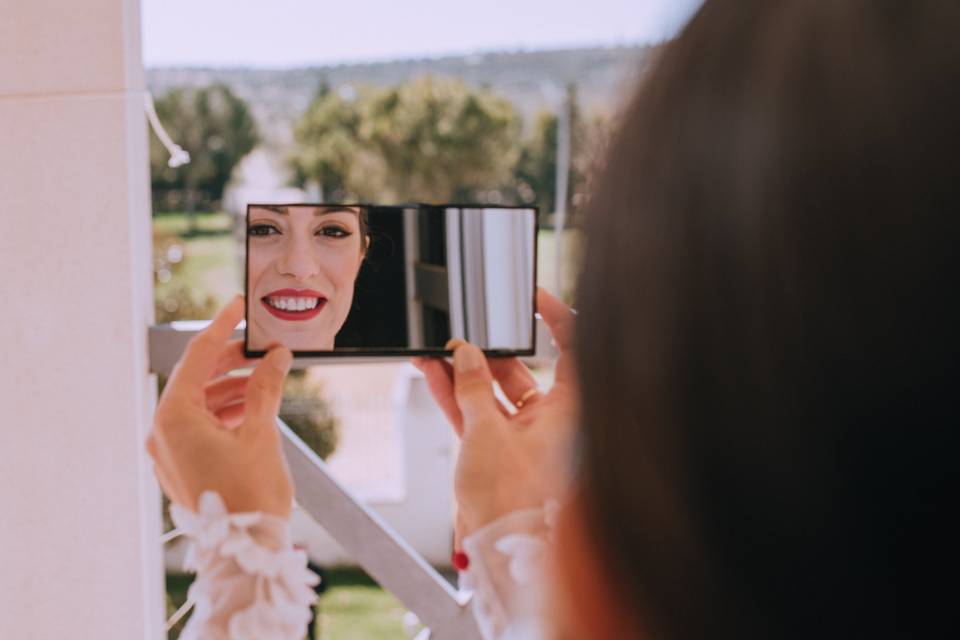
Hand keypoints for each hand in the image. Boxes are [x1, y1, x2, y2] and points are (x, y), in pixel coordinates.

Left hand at [146, 296, 294, 517]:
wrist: (244, 549)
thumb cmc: (250, 493)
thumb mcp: (261, 432)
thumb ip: (265, 387)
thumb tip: (275, 357)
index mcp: (174, 417)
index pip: (197, 357)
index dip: (221, 328)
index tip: (238, 306)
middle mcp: (162, 432)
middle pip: (195, 380)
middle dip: (229, 361)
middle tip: (260, 346)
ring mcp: (167, 452)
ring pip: (198, 404)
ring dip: (231, 388)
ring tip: (264, 377)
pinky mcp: (180, 467)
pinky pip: (199, 427)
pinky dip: (224, 412)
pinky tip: (252, 407)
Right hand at [412, 288, 577, 535]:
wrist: (501, 552)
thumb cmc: (512, 502)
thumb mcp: (484, 433)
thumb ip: (470, 389)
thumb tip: (464, 355)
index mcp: (569, 412)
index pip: (572, 352)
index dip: (557, 320)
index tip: (535, 298)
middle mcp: (551, 422)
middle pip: (521, 372)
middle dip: (487, 352)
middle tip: (463, 333)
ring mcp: (522, 437)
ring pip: (492, 393)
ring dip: (463, 372)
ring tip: (435, 350)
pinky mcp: (497, 452)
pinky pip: (476, 414)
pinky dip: (456, 396)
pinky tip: (433, 372)